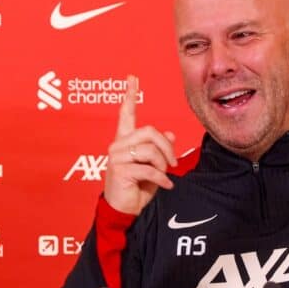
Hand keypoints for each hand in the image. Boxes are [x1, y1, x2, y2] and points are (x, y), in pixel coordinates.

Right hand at [103, 75, 177, 214]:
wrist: (125, 209)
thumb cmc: (137, 187)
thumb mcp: (153, 166)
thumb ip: (159, 150)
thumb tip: (171, 135)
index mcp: (124, 141)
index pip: (126, 114)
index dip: (129, 95)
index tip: (132, 78)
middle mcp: (118, 145)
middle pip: (150, 131)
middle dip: (167, 147)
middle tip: (172, 163)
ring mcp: (116, 157)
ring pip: (151, 150)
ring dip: (163, 165)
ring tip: (164, 176)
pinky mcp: (120, 170)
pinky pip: (150, 169)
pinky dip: (162, 178)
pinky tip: (166, 185)